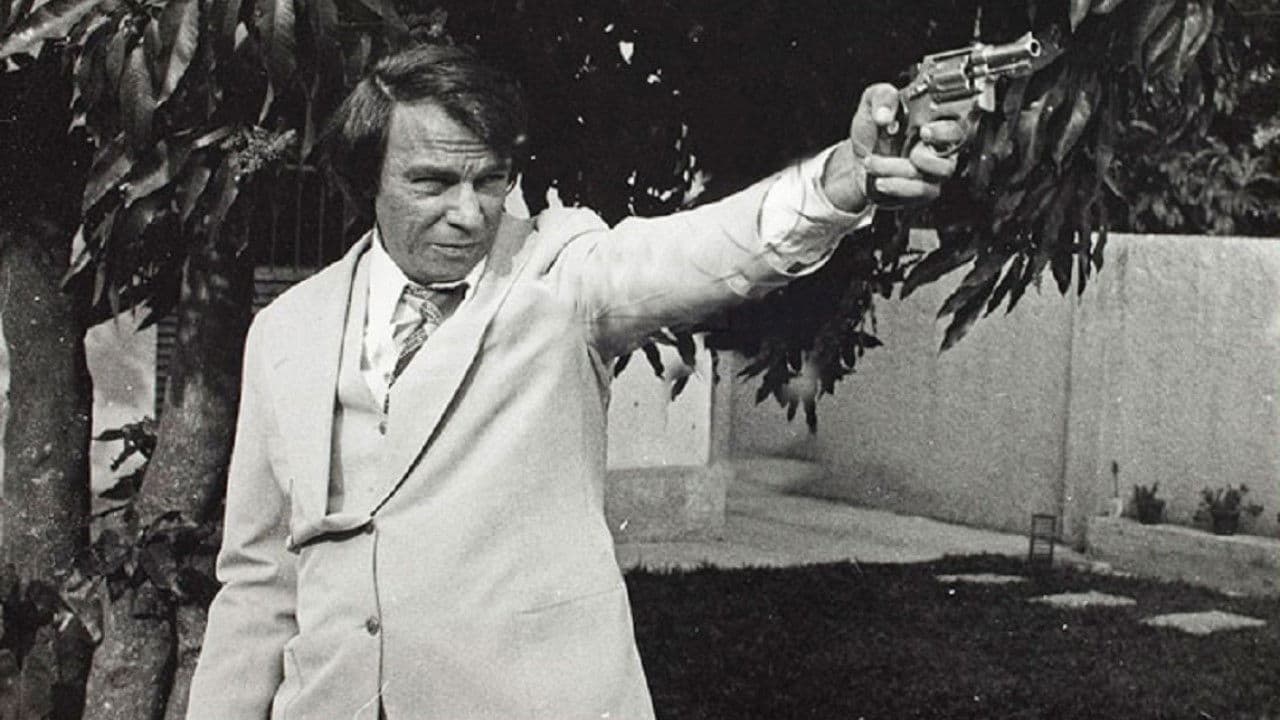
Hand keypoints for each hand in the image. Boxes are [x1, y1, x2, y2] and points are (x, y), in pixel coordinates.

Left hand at [821, 83, 968, 211]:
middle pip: (956, 149)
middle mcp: (937, 145)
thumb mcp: (872, 103)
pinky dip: (898, 186)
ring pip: (935, 172)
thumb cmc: (872, 131)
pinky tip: (880, 180)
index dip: (946, 128)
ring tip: (874, 162)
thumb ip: (882, 97)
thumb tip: (885, 114)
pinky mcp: (923, 191)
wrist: (856, 159)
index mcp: (933, 121)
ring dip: (900, 168)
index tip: (926, 129)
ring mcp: (932, 170)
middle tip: (913, 148)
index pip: (957, 122)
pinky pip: (921, 191)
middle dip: (937, 147)